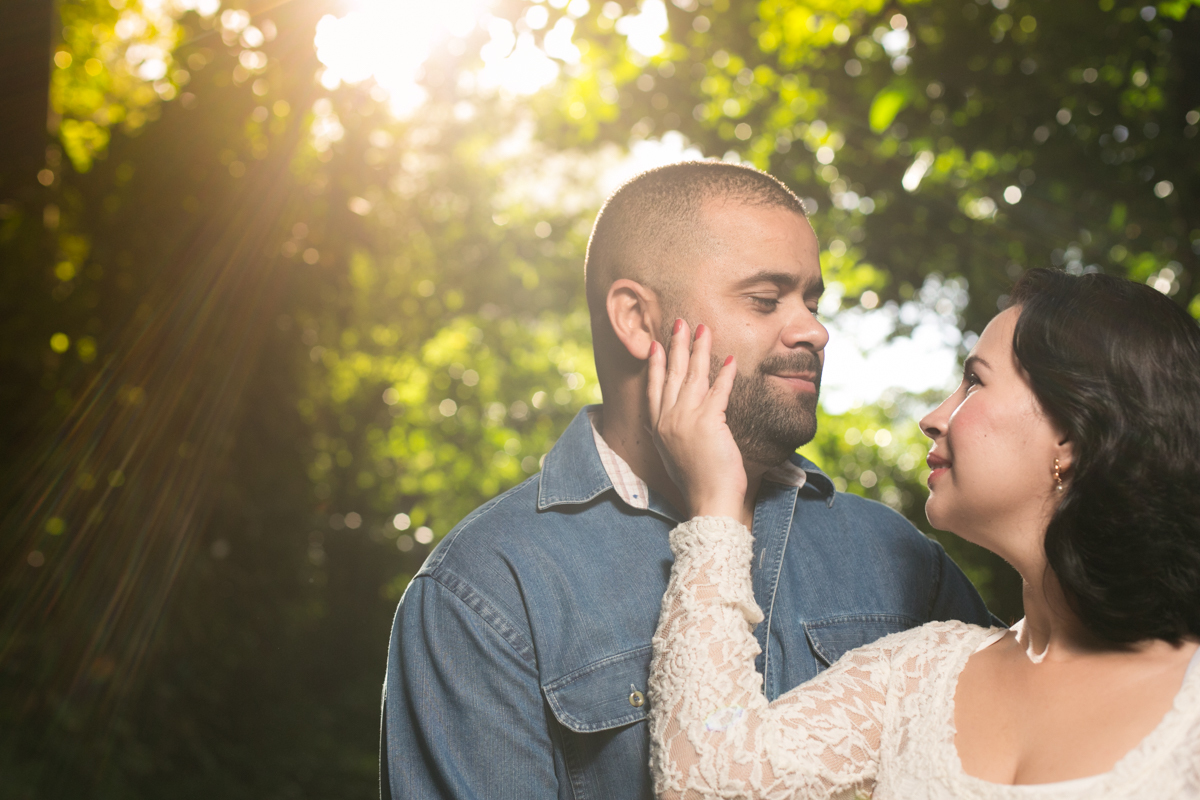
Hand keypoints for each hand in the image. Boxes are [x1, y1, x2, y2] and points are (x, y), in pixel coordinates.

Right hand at [647, 319, 747, 519]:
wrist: (708, 501)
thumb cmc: (698, 483)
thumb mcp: (677, 455)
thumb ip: (677, 433)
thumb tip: (682, 421)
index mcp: (659, 428)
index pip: (654, 388)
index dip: (655, 364)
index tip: (656, 345)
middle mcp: (668, 421)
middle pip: (672, 375)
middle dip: (676, 345)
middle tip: (679, 323)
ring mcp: (687, 420)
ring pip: (693, 377)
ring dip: (699, 350)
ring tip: (704, 330)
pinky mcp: (709, 423)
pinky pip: (719, 391)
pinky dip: (725, 374)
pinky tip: (730, 360)